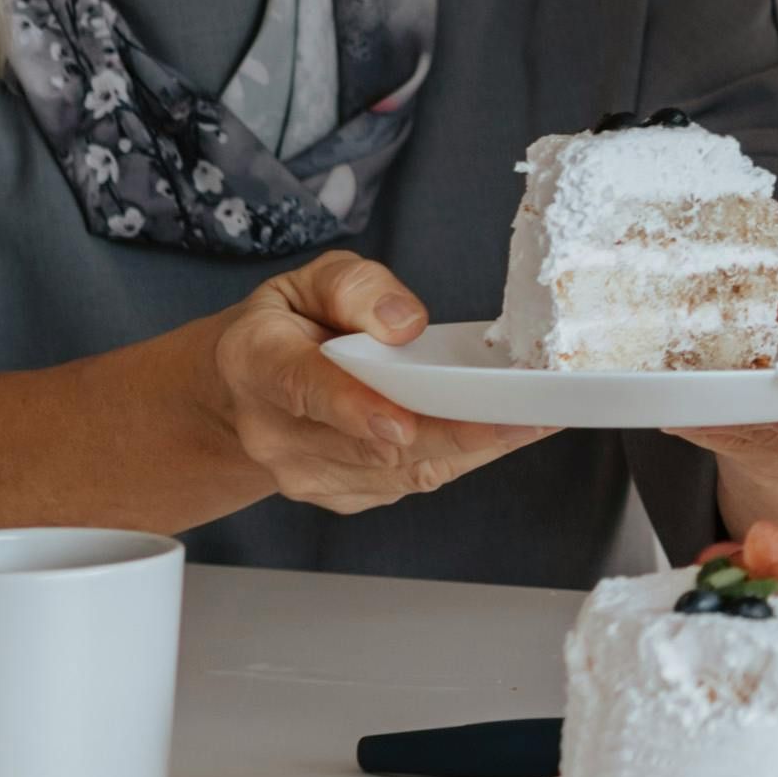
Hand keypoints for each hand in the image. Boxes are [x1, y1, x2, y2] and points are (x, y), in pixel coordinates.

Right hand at [211, 253, 538, 513]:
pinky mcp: (337, 495)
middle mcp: (273, 431)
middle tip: (521, 417)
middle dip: (450, 432)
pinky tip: (501, 433)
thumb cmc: (289, 325)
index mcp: (258, 362)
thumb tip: (404, 323)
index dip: (353, 409)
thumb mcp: (309, 281)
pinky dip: (460, 458)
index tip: (400, 422)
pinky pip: (408, 483)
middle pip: (368, 444)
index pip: (304, 387)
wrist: (244, 392)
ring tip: (533, 421)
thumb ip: (354, 288)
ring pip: (398, 472)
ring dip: (469, 449)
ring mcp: (302, 473)